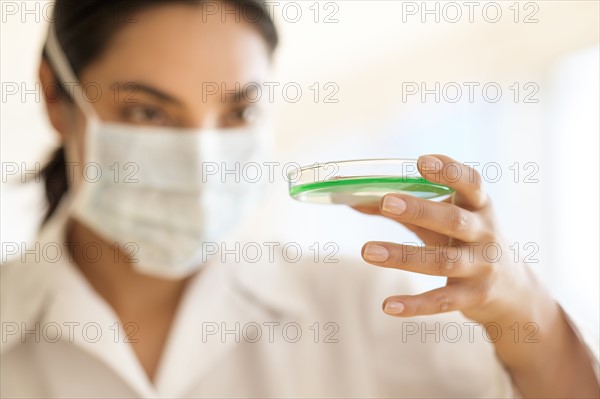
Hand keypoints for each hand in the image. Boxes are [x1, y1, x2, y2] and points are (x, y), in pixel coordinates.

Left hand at [356, 154, 533, 324]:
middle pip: (453, 221)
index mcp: (479, 208)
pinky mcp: (474, 297)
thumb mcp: (445, 223)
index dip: (449, 172)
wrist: (513, 291)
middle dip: (420, 210)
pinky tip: (388, 305)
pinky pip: (442, 301)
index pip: (471, 184)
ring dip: (403, 256)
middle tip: (386, 201)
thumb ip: (408, 212)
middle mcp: (485, 234)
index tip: (421, 161)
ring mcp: (481, 267)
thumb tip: (356, 201)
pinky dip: (415, 305)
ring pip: (441, 261)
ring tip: (367, 251)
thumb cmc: (468, 244)